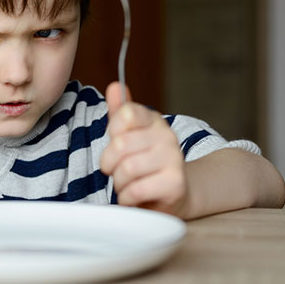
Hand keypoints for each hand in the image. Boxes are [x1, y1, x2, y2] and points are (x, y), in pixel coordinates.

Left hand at [99, 82, 188, 216]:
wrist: (173, 195)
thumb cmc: (145, 164)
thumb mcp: (129, 136)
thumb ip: (120, 113)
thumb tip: (114, 86)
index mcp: (154, 120)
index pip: (125, 114)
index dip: (113, 132)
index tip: (116, 144)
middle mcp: (167, 136)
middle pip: (120, 145)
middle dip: (109, 163)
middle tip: (117, 170)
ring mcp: (174, 159)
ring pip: (127, 168)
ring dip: (119, 183)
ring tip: (128, 184)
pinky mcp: (175, 183)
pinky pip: (136, 189)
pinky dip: (127, 198)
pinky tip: (134, 196)